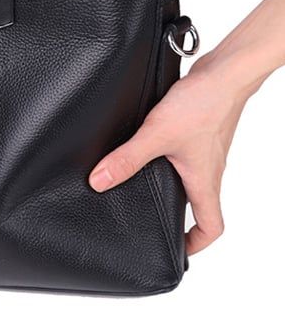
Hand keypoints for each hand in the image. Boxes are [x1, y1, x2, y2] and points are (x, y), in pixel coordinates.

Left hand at [88, 51, 253, 255]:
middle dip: (178, 217)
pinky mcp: (200, 132)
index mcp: (205, 181)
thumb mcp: (157, 135)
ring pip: (192, 179)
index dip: (195, 244)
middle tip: (152, 219)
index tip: (174, 249)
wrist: (224, 73)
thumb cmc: (203, 104)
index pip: (212, 227)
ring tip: (143, 185)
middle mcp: (209, 170)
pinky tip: (147, 148)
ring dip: (173, 187)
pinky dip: (169, 161)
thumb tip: (99, 182)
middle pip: (200, 206)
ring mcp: (206, 151)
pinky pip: (186, 156)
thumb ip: (127, 158)